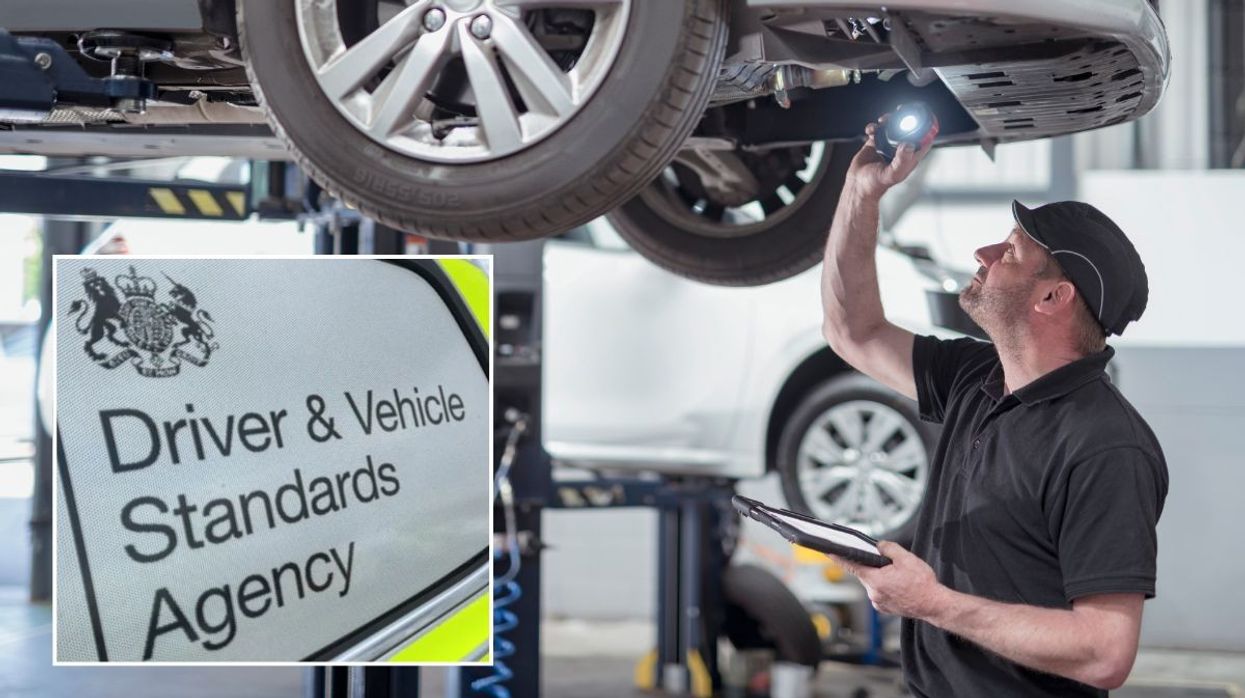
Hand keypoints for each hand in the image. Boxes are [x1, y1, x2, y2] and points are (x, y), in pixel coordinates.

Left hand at [832, 541, 947, 620]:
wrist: (935, 605)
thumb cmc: (923, 584)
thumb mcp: (907, 558)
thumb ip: (889, 549)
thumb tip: (879, 546)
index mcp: (876, 579)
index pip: (851, 565)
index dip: (838, 557)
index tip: (828, 551)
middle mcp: (873, 593)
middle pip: (865, 573)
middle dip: (874, 566)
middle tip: (891, 566)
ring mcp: (878, 602)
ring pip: (873, 583)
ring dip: (881, 577)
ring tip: (900, 578)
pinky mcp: (884, 607)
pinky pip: (879, 592)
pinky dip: (886, 587)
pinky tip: (900, 586)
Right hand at [846, 116, 937, 199]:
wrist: (857, 186)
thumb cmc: (876, 185)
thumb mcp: (893, 174)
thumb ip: (902, 160)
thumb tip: (908, 144)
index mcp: (909, 157)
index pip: (924, 140)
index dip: (927, 128)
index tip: (925, 117)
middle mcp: (900, 151)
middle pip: (908, 130)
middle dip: (906, 118)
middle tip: (902, 111)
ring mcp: (887, 147)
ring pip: (892, 128)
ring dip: (889, 120)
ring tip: (884, 120)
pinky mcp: (874, 145)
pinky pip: (876, 131)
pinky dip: (874, 127)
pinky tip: (871, 130)